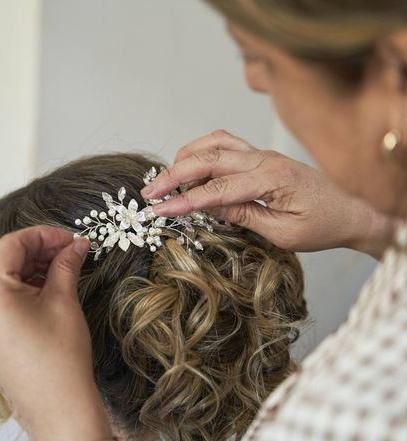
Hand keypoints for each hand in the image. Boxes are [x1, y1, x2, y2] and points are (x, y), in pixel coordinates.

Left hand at [0, 226, 112, 440]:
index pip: (10, 245)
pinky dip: (19, 284)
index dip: (42, 236)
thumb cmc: (61, 358)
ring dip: (26, 265)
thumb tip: (76, 245)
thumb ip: (66, 265)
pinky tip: (46, 286)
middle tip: (64, 249)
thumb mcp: (64, 302)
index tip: (68, 239)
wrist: (57, 409)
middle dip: (33, 247)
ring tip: (59, 267)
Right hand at [142, 130, 394, 257]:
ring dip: (186, 158)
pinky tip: (191, 167)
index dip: (184, 201)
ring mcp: (263, 153)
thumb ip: (244, 215)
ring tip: (166, 179)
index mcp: (272, 179)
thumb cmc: (323, 226)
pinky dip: (202, 151)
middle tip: (149, 193)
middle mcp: (265, 159)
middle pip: (208, 159)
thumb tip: (207, 205)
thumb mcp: (283, 233)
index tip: (159, 210)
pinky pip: (225, 143)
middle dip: (174, 175)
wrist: (353, 211)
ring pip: (214, 143)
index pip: (217, 189)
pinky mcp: (261, 156)